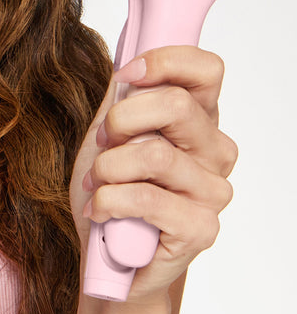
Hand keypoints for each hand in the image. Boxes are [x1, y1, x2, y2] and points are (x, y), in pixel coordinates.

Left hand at [71, 46, 236, 302]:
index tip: (126, 75)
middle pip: (176, 105)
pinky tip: (100, 211)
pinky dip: (107, 202)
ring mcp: (213, 192)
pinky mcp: (201, 229)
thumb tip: (127, 55)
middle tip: (103, 142)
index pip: (207, 70)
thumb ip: (124, 95)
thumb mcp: (110, 132)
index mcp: (200, 120)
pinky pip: (145, 199)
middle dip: (121, 119)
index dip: (164, 62)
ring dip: (108, 168)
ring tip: (97, 184)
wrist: (107, 257)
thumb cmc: (112, 190)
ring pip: (154, 154)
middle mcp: (216, 152)